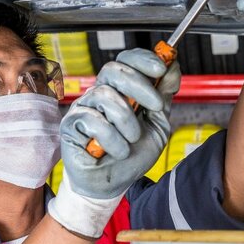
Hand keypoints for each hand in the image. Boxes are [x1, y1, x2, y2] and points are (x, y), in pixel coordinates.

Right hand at [47, 48, 180, 236]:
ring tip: (132, 140)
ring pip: (106, 96)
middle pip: (114, 70)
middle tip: (156, 106)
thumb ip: (164, 97)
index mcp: (120, 90)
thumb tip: (173, 65)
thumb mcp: (157, 125)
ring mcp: (83, 108)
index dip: (142, 58)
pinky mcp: (70, 126)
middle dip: (140, 85)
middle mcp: (100, 94)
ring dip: (127, 121)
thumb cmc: (132, 155)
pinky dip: (112, 139)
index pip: (126, 60)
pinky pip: (92, 120)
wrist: (114, 185)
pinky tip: (117, 151)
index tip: (161, 67)